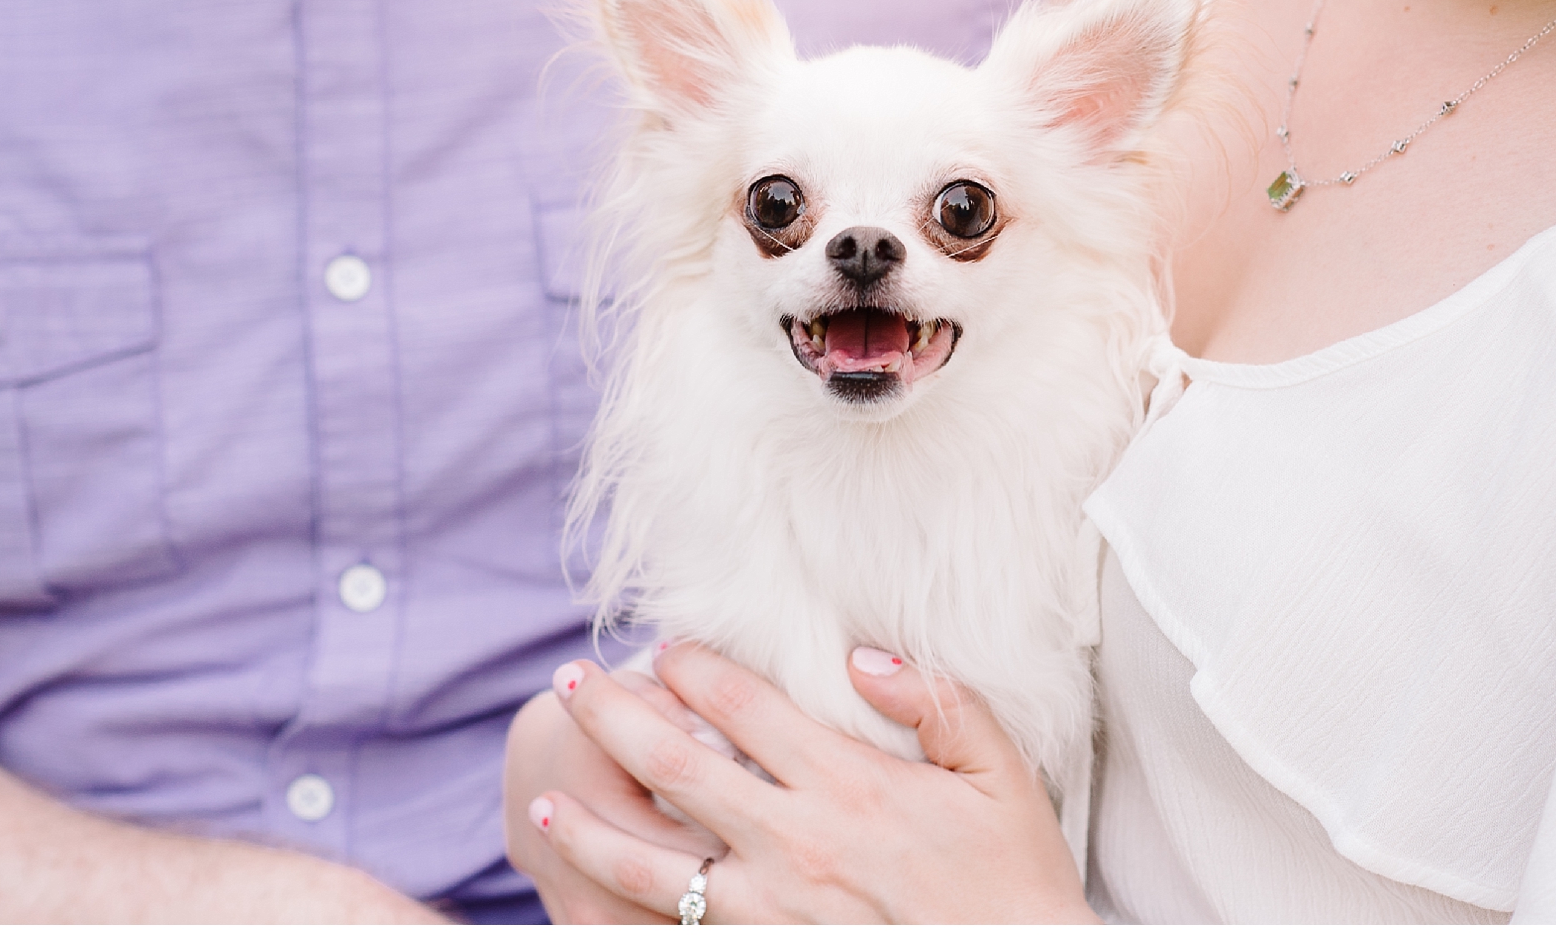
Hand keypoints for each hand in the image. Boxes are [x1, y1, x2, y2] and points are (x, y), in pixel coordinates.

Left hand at [531, 643, 1097, 922]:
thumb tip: (861, 658)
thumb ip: (937, 703)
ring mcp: (770, 913)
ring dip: (587, 831)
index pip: (744, 706)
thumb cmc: (1017, 883)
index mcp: (849, 784)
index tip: (661, 649)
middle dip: (611, 719)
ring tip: (539, 807)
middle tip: (567, 685)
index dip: (693, 669)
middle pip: (674, 768)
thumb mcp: (1005, 776)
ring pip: (648, 869)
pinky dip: (621, 925)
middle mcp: (794, 843)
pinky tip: (587, 912)